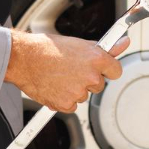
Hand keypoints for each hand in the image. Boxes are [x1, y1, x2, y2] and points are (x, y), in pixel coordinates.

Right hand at [4, 31, 130, 113]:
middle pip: (99, 85)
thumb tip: (123, 43)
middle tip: (71, 70)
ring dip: (74, 89)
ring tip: (59, 75)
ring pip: (83, 95)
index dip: (108, 70)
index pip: (116, 71)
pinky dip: (64, 99)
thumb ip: (103, 48)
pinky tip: (55, 86)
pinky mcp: (67, 104)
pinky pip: (72, 105)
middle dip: (88, 80)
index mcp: (96, 59)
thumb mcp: (78, 44)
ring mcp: (79, 92)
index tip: (101, 69)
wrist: (25, 59)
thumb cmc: (48, 49)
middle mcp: (91, 77)